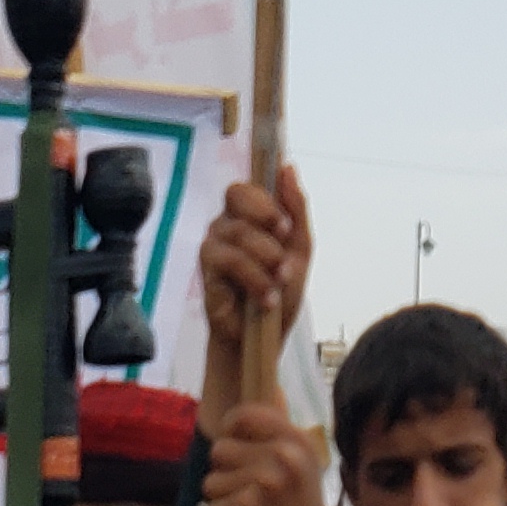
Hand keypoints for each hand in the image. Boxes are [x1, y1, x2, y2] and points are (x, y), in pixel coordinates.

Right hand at [196, 168, 310, 418]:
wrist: (266, 338)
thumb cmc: (281, 290)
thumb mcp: (300, 249)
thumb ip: (296, 208)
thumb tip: (288, 167)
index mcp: (249, 215)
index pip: (247, 185)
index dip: (265, 197)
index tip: (284, 224)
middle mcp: (226, 224)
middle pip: (236, 194)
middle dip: (267, 218)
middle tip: (283, 244)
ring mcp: (213, 245)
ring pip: (239, 231)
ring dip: (268, 259)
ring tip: (280, 281)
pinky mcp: (206, 271)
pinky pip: (231, 260)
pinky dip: (255, 279)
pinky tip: (266, 298)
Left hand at [198, 406, 346, 505]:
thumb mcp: (302, 467)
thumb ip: (280, 433)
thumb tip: (270, 389)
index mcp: (297, 441)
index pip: (246, 414)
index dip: (231, 429)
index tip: (236, 447)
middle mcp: (284, 455)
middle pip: (220, 449)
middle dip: (225, 474)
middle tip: (248, 495)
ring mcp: (265, 482)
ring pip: (210, 481)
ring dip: (221, 502)